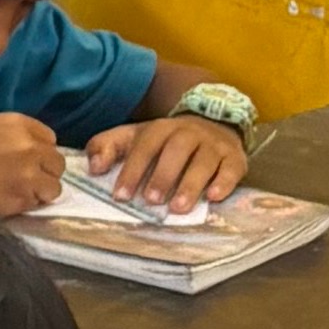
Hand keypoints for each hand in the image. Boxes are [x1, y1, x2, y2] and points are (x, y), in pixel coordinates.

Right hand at [0, 112, 67, 224]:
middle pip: (56, 162)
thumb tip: (28, 157)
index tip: (26, 162)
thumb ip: (10, 140)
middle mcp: (27, 144)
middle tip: (20, 182)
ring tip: (14, 195)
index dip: (39, 153)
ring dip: (38, 193)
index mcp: (15, 122)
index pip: (49, 138)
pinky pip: (39, 204)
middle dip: (43, 173)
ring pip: (54, 186)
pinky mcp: (22, 198)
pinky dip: (27, 206)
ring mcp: (28, 172)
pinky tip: (6, 204)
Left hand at [85, 112, 252, 213]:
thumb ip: (108, 147)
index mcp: (160, 129)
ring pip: (205, 160)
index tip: (121, 196)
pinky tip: (215, 197)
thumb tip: (93, 167)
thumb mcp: (135, 137)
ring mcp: (214, 144)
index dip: (131, 170)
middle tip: (152, 201)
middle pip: (177, 149)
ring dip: (191, 184)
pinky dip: (225, 182)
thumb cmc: (167, 140)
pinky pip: (232, 167)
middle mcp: (189, 133)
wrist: (213, 120)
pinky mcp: (235, 157)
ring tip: (179, 207)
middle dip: (163, 175)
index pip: (144, 146)